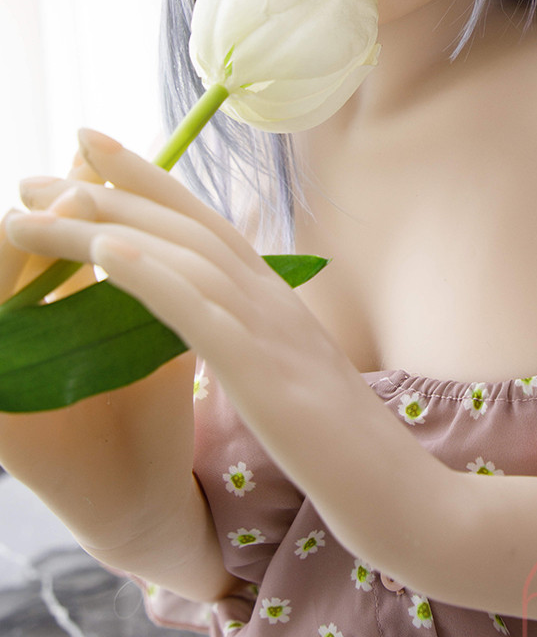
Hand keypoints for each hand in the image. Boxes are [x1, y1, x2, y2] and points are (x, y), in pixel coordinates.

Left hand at [5, 129, 349, 452]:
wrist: (399, 488)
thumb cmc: (340, 444)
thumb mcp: (287, 373)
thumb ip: (251, 336)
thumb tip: (211, 319)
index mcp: (272, 297)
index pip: (201, 220)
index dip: (145, 177)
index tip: (89, 148)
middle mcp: (270, 296)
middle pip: (180, 225)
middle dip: (102, 192)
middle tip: (28, 178)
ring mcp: (269, 328)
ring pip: (179, 255)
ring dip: (101, 226)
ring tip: (34, 212)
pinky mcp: (263, 372)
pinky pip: (200, 313)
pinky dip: (151, 276)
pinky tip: (106, 254)